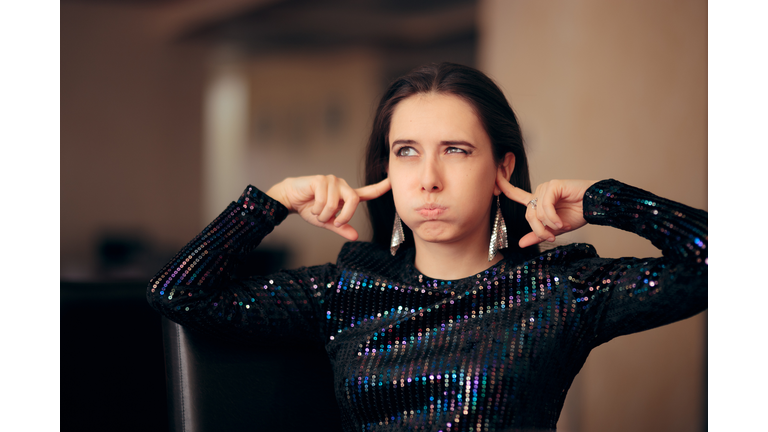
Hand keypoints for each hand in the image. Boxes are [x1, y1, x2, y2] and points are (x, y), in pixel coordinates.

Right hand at [267, 175, 390, 240]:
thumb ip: (341, 228)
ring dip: (324, 215)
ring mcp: (332, 181)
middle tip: (334, 222)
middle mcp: (342, 185)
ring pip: (335, 204)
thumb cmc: (310, 208)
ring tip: (317, 212)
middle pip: (354, 201)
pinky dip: (317, 210)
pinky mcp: (321, 180)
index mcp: (347, 195)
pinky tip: (311, 205)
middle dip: (344, 216)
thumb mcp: (328, 222)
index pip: (367, 192)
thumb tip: (355, 236)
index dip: (380, 188)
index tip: (392, 182)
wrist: (290, 199)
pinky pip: (324, 201)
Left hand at [496, 172, 597, 247]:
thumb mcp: (554, 229)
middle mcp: (539, 193)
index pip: (516, 193)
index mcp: (538, 201)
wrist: (595, 207)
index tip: (494, 177)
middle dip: (538, 230)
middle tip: (551, 237)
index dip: (504, 186)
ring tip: (562, 227)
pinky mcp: (553, 185)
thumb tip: (520, 243)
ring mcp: (546, 188)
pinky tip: (562, 222)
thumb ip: (537, 234)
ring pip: (536, 212)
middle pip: (528, 214)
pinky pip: (545, 206)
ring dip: (549, 225)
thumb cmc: (578, 214)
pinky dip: (553, 218)